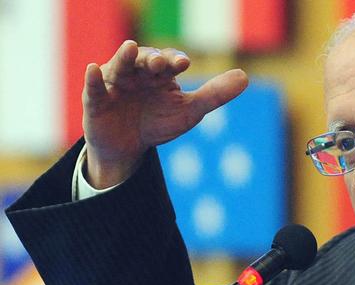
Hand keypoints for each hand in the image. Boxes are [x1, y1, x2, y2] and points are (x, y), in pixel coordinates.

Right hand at [82, 40, 247, 187]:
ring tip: (131, 49)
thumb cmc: (159, 122)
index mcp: (160, 74)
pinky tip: (94, 69)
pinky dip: (93, 79)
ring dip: (125, 58)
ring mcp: (115, 83)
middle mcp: (137, 72)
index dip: (175, 61)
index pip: (169, 62)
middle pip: (145, 61)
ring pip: (120, 67)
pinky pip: (93, 87)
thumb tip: (245, 77)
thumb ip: (214, 95)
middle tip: (160, 62)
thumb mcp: (189, 111)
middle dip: (153, 59)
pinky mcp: (95, 100)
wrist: (128, 148)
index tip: (183, 64)